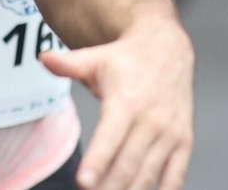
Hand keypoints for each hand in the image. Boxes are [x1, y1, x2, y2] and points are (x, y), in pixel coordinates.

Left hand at [41, 20, 193, 189]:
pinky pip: (175, 175)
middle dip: (108, 186)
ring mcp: (169, 134)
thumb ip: (69, 64)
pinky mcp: (183, 142)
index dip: (97, 161)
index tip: (84, 182)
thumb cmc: (126, 60)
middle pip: (128, 163)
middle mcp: (151, 120)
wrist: (168, 51)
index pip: (110, 137)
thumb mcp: (96, 58)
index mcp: (126, 102)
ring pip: (148, 174)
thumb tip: (44, 58)